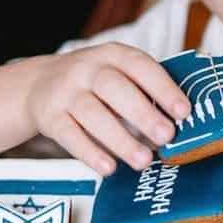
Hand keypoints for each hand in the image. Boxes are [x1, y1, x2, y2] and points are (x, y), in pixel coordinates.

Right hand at [24, 43, 191, 174]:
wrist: (38, 84)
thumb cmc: (93, 82)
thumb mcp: (116, 72)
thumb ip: (144, 89)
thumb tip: (185, 120)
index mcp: (112, 55)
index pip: (140, 66)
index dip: (163, 88)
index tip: (184, 111)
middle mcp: (86, 69)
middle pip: (114, 87)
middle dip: (143, 113)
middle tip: (167, 136)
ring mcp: (65, 92)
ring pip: (92, 114)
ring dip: (120, 139)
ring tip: (143, 161)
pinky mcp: (49, 117)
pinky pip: (69, 135)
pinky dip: (90, 152)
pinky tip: (109, 168)